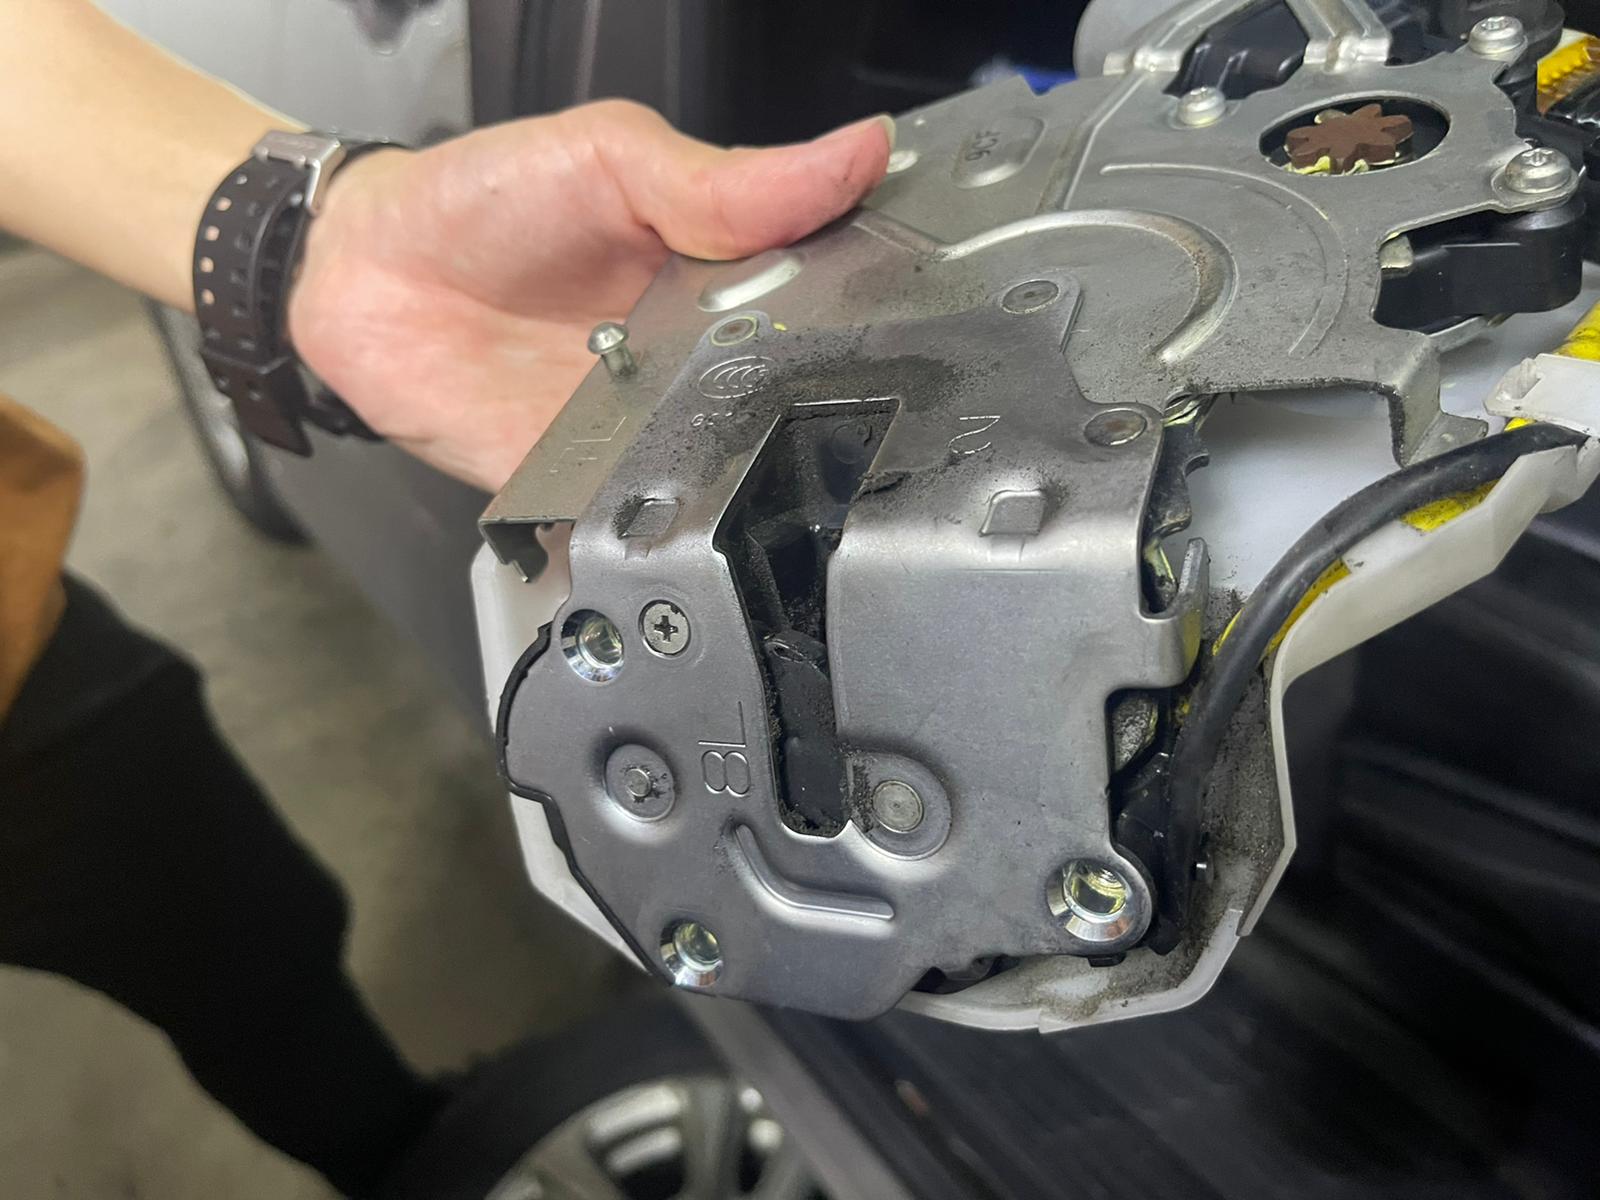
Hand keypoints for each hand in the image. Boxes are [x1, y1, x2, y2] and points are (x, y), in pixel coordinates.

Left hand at [287, 102, 891, 490]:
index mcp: (722, 271)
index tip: (927, 314)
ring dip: (761, 470)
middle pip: (794, 397)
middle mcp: (698, 356)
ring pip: (735, 466)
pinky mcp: (595, 485)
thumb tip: (856, 153)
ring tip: (788, 460)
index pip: (828, 294)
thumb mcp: (610, 157)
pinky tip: (699, 510)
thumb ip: (726, 179)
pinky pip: (653, 515)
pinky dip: (676, 522)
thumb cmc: (479, 202)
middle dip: (831, 406)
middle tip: (869, 404)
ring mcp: (650, 425)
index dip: (879, 305)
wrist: (362, 280)